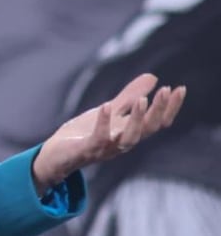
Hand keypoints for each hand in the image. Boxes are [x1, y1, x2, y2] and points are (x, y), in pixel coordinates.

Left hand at [31, 73, 185, 195]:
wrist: (55, 157)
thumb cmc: (84, 135)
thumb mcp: (109, 112)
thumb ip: (129, 97)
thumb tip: (153, 78)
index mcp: (128, 133)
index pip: (157, 123)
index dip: (170, 108)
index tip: (180, 88)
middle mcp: (121, 143)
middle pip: (148, 130)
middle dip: (158, 111)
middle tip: (167, 91)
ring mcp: (105, 148)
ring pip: (129, 138)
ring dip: (137, 120)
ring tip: (142, 99)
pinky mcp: (86, 150)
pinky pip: (99, 138)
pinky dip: (104, 123)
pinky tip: (106, 106)